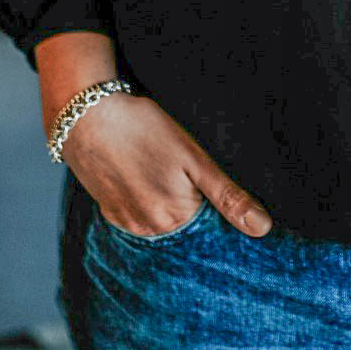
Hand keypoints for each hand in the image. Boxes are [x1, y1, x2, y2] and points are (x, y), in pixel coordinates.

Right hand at [59, 89, 273, 238]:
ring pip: (162, 224)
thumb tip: (262, 229)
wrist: (88, 117)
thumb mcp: (194, 158)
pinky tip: (148, 179)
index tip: (219, 196)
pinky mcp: (110, 213)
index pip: (211, 232)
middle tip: (189, 175)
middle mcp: (150, 231)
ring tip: (167, 174)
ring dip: (171, 208)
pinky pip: (139, 218)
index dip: (220, 213)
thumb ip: (228, 195)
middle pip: (186, 229)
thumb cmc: (143, 129)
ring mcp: (127, 224)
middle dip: (196, 210)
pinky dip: (149, 204)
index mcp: (176, 219)